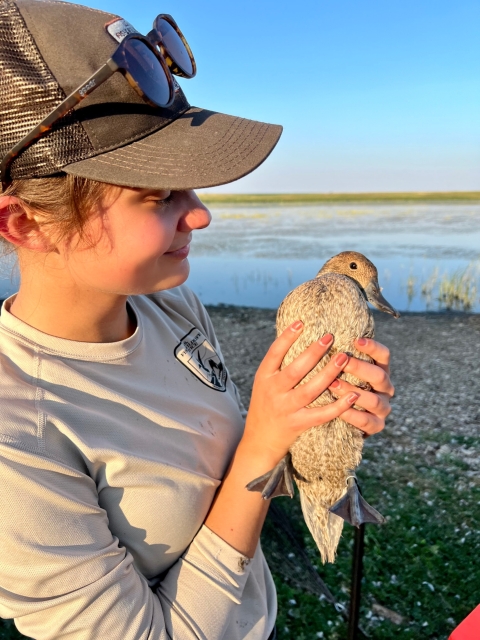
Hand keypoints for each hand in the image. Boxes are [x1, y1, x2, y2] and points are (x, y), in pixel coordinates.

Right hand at [240, 321, 359, 464]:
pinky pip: (321, 414)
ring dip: (329, 373)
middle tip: (330, 337)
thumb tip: (295, 334)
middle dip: (313, 352)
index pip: (274, 353)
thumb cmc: (266, 404)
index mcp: (264, 377)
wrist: (259, 440)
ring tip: (344, 358)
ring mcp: (286, 409)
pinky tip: (353, 394)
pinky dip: (338, 405)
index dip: (287, 337)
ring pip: (310, 390)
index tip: (301, 323)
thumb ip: (278, 364)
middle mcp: (273, 392)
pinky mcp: (298, 424)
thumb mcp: (264, 382)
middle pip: (295, 370)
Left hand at [328, 337, 392, 435]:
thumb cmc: (338, 386)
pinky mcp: (377, 425)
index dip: (372, 347)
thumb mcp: (341, 370)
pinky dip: (353, 415)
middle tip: (341, 361)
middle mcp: (385, 388)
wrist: (339, 419)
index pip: (383, 355)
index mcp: (380, 370)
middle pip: (379, 376)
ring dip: (353, 391)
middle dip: (360, 368)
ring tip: (333, 385)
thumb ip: (340, 357)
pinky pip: (367, 421)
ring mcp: (383, 407)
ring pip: (374, 400)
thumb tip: (325, 336)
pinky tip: (339, 409)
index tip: (355, 340)